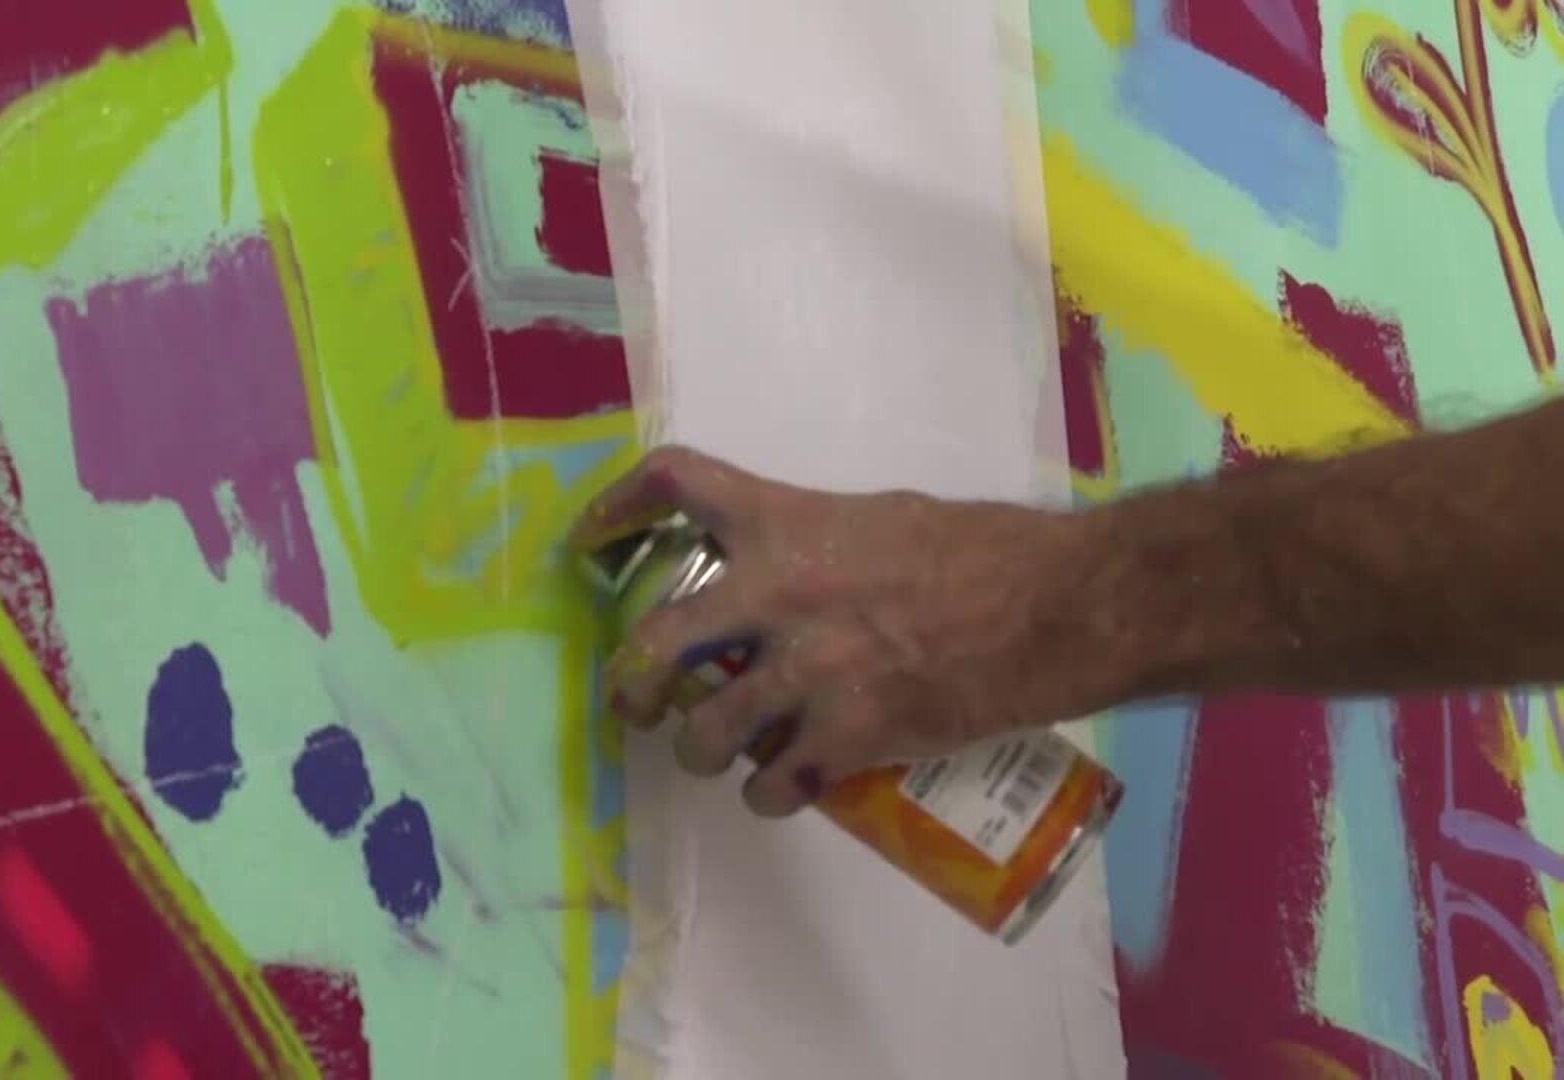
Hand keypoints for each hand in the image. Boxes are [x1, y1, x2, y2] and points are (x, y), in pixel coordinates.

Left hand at [573, 446, 1110, 818]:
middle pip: (654, 642)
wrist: (1059, 608)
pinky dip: (768, 794)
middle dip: (630, 681)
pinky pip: (772, 786)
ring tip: (717, 752)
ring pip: (704, 734)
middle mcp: (776, 595)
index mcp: (783, 523)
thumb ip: (815, 542)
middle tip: (634, 700)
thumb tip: (781, 575)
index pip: (672, 483)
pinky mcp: (845, 741)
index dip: (612, 505)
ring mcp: (806, 675)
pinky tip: (781, 787)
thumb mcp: (881, 519)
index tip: (586, 538)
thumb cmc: (984, 550)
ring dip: (701, 750)